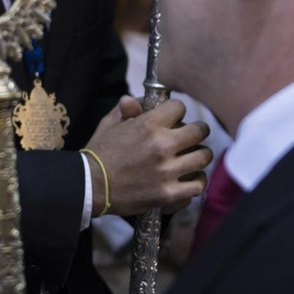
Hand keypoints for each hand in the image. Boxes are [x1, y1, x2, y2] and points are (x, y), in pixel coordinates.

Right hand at [84, 96, 211, 215]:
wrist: (90, 186)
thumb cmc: (99, 153)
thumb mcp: (109, 125)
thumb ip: (125, 109)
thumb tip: (134, 100)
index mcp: (148, 124)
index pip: (179, 107)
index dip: (176, 110)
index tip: (173, 117)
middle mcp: (162, 145)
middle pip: (200, 131)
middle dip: (198, 130)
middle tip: (193, 136)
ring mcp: (167, 171)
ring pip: (203, 157)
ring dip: (199, 155)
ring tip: (193, 157)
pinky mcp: (168, 193)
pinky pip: (198, 185)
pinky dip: (196, 181)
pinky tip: (189, 178)